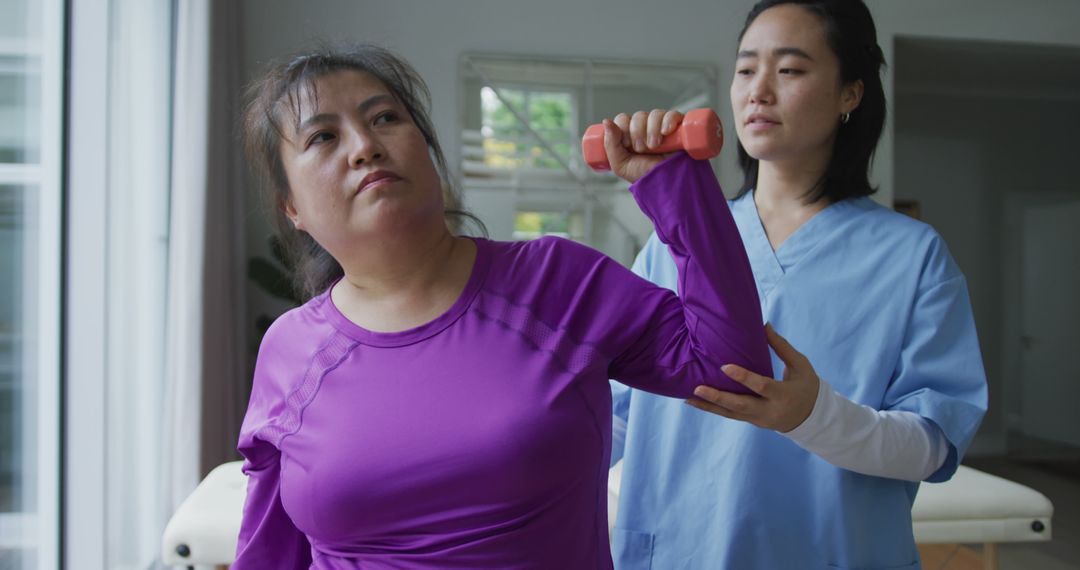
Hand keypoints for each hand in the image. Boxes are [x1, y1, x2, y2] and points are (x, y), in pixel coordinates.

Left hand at [601, 109, 684, 182]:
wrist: (665, 184)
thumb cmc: (644, 175)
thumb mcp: (620, 164)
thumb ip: (610, 144)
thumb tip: (607, 121)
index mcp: (631, 135)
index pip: (623, 119)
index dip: (623, 128)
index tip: (626, 144)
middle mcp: (646, 128)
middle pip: (638, 116)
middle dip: (637, 132)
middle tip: (641, 149)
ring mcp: (662, 126)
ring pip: (654, 114)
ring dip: (651, 130)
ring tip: (654, 147)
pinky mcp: (678, 127)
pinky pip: (672, 114)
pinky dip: (668, 120)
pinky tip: (666, 132)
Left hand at [686, 324, 819, 432]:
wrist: (813, 417)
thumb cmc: (807, 385)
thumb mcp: (800, 365)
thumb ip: (781, 346)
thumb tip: (764, 325)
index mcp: (784, 394)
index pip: (761, 386)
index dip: (743, 377)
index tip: (725, 366)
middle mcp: (769, 410)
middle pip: (740, 405)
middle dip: (718, 397)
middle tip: (697, 388)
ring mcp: (759, 419)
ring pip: (731, 414)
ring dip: (709, 407)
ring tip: (688, 398)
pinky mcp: (752, 421)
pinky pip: (730, 416)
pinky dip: (713, 410)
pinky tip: (696, 402)